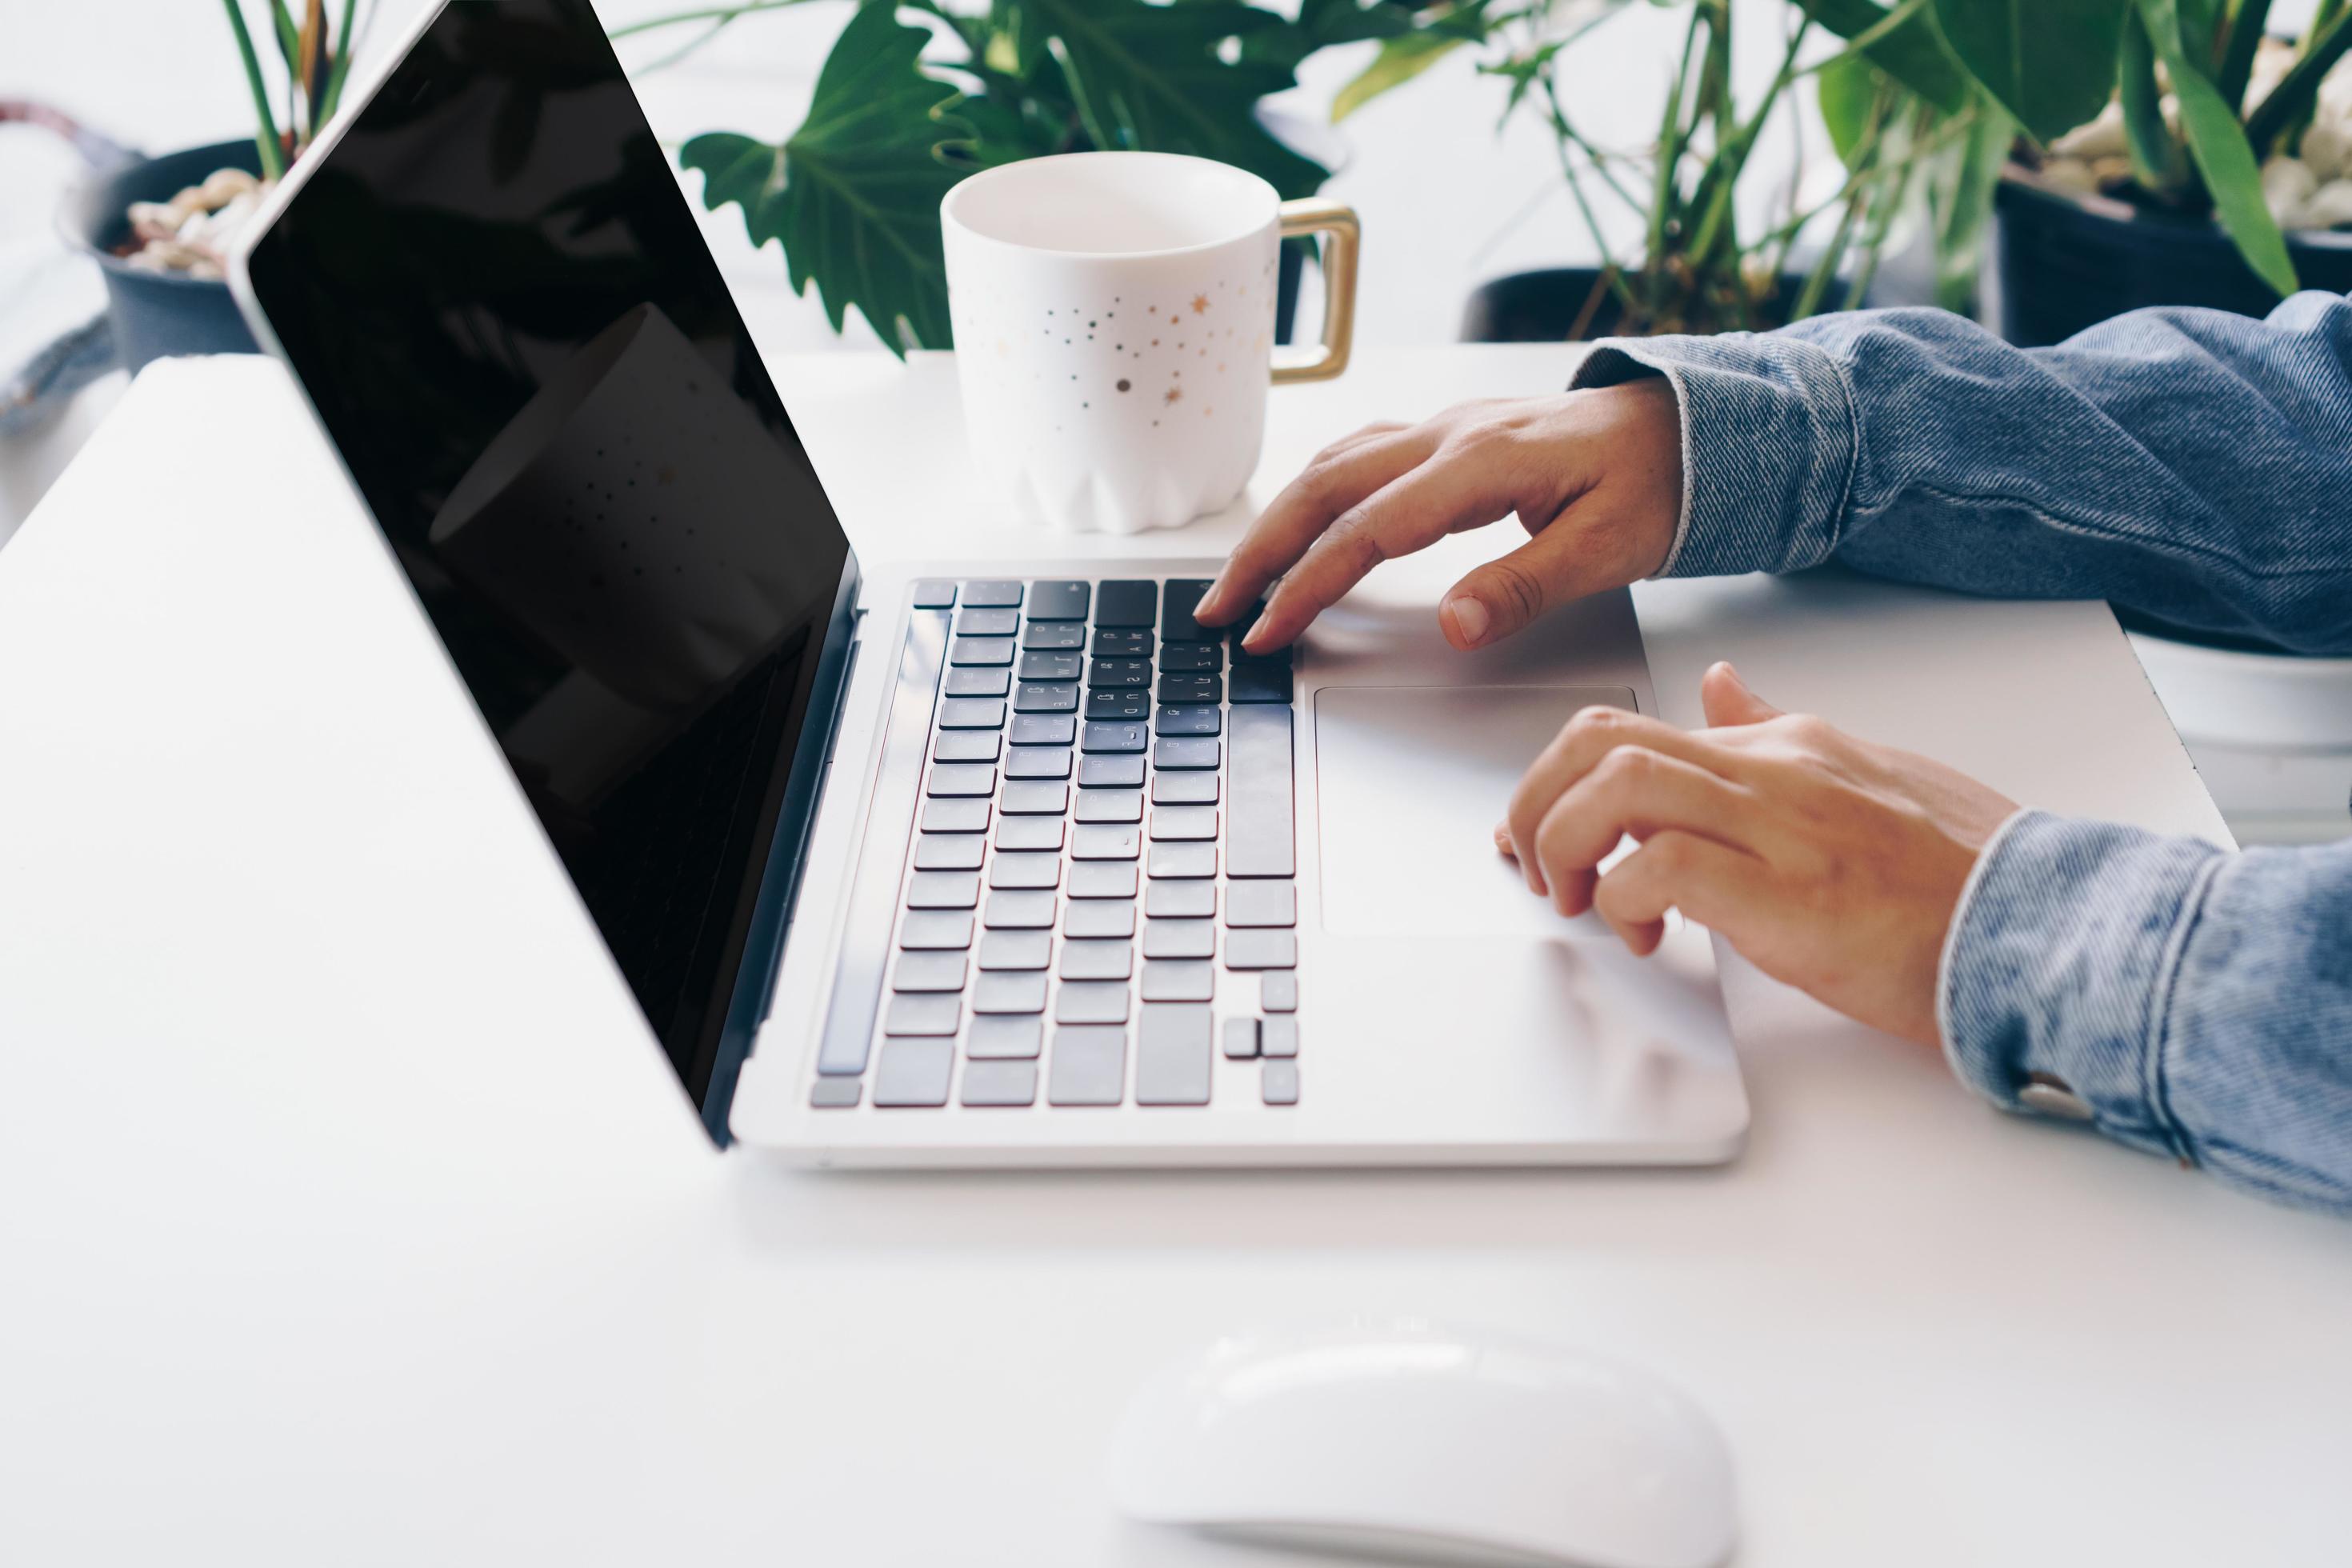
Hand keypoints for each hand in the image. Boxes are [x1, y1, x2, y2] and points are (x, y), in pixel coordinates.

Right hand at [1193, 379, 1683, 652]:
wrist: (1691, 425)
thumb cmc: (1657, 483)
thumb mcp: (1609, 548)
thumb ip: (1526, 584)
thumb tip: (1453, 623)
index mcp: (1480, 463)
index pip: (1367, 530)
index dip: (1308, 583)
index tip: (1269, 630)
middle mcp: (1448, 434)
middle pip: (1323, 488)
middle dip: (1261, 550)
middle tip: (1217, 610)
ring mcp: (1443, 427)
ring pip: (1331, 465)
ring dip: (1277, 519)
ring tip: (1240, 577)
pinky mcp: (1448, 434)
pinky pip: (1358, 454)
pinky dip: (1312, 490)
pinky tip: (1297, 518)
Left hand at [1497, 663, 2018, 1048]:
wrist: (2045, 928)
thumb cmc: (1960, 876)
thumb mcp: (1862, 776)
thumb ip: (1776, 731)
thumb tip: (1719, 685)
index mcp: (1786, 746)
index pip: (1633, 729)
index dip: (1558, 783)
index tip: (1543, 836)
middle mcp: (1773, 770)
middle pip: (1599, 742)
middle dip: (1535, 803)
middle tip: (1535, 868)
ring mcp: (1780, 827)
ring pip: (1615, 787)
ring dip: (1563, 845)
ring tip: (1576, 900)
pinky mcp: (1787, 895)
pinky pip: (1658, 867)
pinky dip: (1622, 900)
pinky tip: (1642, 934)